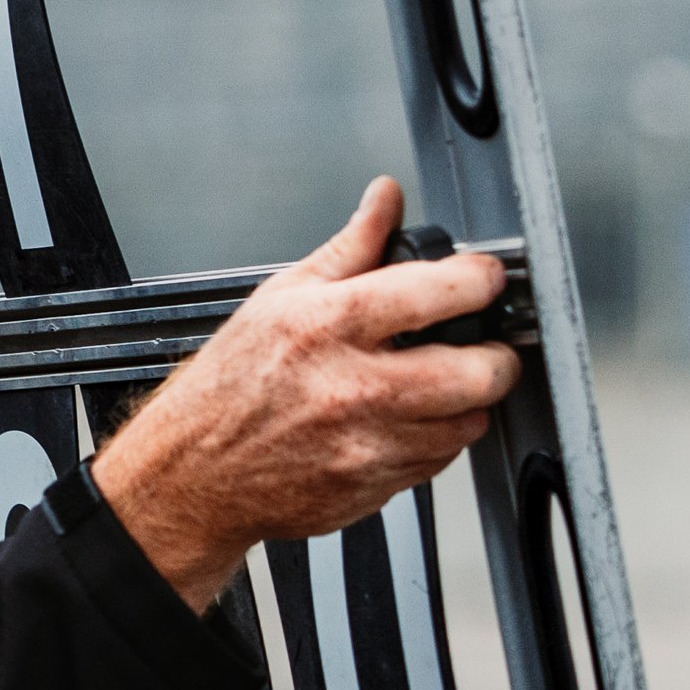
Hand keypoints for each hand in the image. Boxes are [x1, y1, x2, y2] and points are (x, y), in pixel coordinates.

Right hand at [96, 177, 518, 612]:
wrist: (194, 473)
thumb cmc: (229, 386)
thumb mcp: (279, 297)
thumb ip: (348, 248)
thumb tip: (385, 201)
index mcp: (331, 325)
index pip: (443, 292)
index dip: (480, 279)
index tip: (481, 279)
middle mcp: (355, 388)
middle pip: (480, 372)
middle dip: (494, 354)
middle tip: (479, 344)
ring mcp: (368, 446)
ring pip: (468, 422)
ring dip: (464, 401)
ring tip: (432, 384)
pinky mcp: (374, 488)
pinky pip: (437, 462)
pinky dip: (432, 439)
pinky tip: (398, 421)